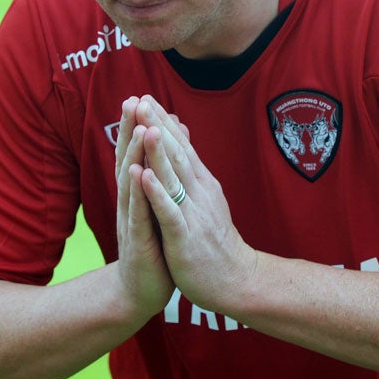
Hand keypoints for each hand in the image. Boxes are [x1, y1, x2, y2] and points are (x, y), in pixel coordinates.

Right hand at [113, 96, 173, 318]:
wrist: (139, 290)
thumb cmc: (151, 245)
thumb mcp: (154, 207)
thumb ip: (155, 178)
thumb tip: (159, 153)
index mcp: (136, 193)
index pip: (135, 154)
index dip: (135, 125)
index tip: (140, 95)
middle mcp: (129, 202)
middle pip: (127, 159)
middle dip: (129, 130)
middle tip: (131, 100)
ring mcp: (131, 220)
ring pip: (131, 182)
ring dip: (134, 155)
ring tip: (139, 128)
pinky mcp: (138, 241)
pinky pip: (137, 214)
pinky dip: (137, 193)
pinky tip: (137, 174)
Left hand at [132, 96, 258, 314]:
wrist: (236, 280)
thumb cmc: (216, 241)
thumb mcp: (206, 198)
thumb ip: (192, 168)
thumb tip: (182, 134)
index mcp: (201, 183)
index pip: (181, 147)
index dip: (162, 122)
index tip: (146, 98)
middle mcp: (199, 193)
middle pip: (177, 154)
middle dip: (158, 127)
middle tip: (142, 101)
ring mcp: (193, 214)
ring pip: (174, 177)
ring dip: (158, 151)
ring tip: (144, 127)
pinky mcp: (185, 237)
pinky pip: (169, 212)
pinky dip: (157, 192)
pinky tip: (144, 176)